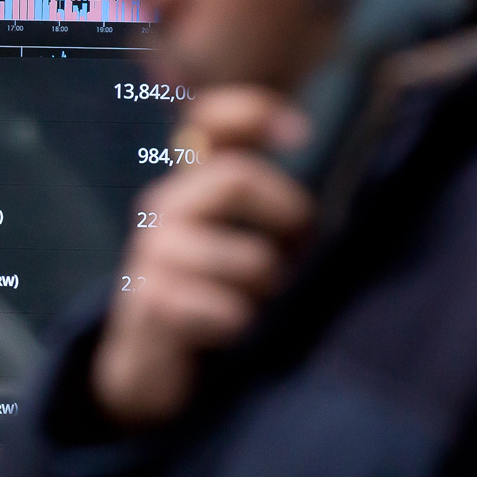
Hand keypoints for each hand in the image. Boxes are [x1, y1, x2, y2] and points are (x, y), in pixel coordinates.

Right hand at [93, 87, 314, 426]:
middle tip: (295, 252)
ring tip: (258, 303)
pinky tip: (232, 330)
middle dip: (286, 215)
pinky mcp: (150, 300)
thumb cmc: (215, 296)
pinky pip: (227, 309)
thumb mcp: (247, 244)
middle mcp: (167, 208)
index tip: (297, 134)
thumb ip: (277, 212)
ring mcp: (154, 253)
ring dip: (268, 287)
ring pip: (248, 257)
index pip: (210, 120)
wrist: (149, 364)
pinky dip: (243, 324)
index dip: (253, 112)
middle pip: (236, 176)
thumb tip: (327, 201)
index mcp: (195, 185)